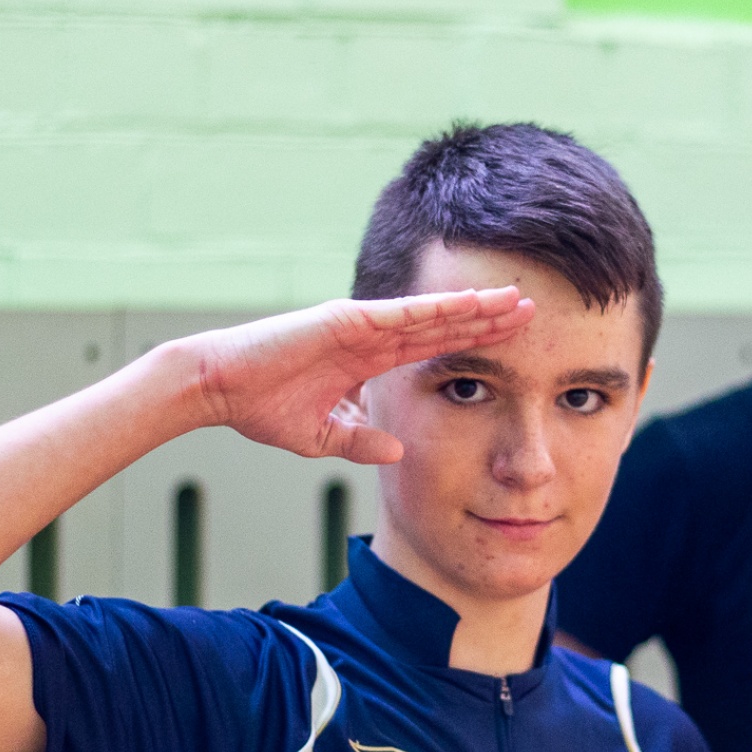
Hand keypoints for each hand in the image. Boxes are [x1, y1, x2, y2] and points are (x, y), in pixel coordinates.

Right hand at [185, 288, 533, 463]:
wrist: (220, 388)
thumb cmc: (263, 408)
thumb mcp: (325, 434)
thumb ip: (362, 440)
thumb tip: (398, 451)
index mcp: (369, 358)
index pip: (434, 348)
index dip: (472, 341)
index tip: (511, 340)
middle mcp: (371, 335)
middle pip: (442, 325)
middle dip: (486, 319)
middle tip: (531, 310)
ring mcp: (360, 324)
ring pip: (429, 314)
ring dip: (471, 307)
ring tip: (512, 300)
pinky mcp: (343, 320)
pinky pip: (398, 315)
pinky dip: (433, 310)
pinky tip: (466, 305)